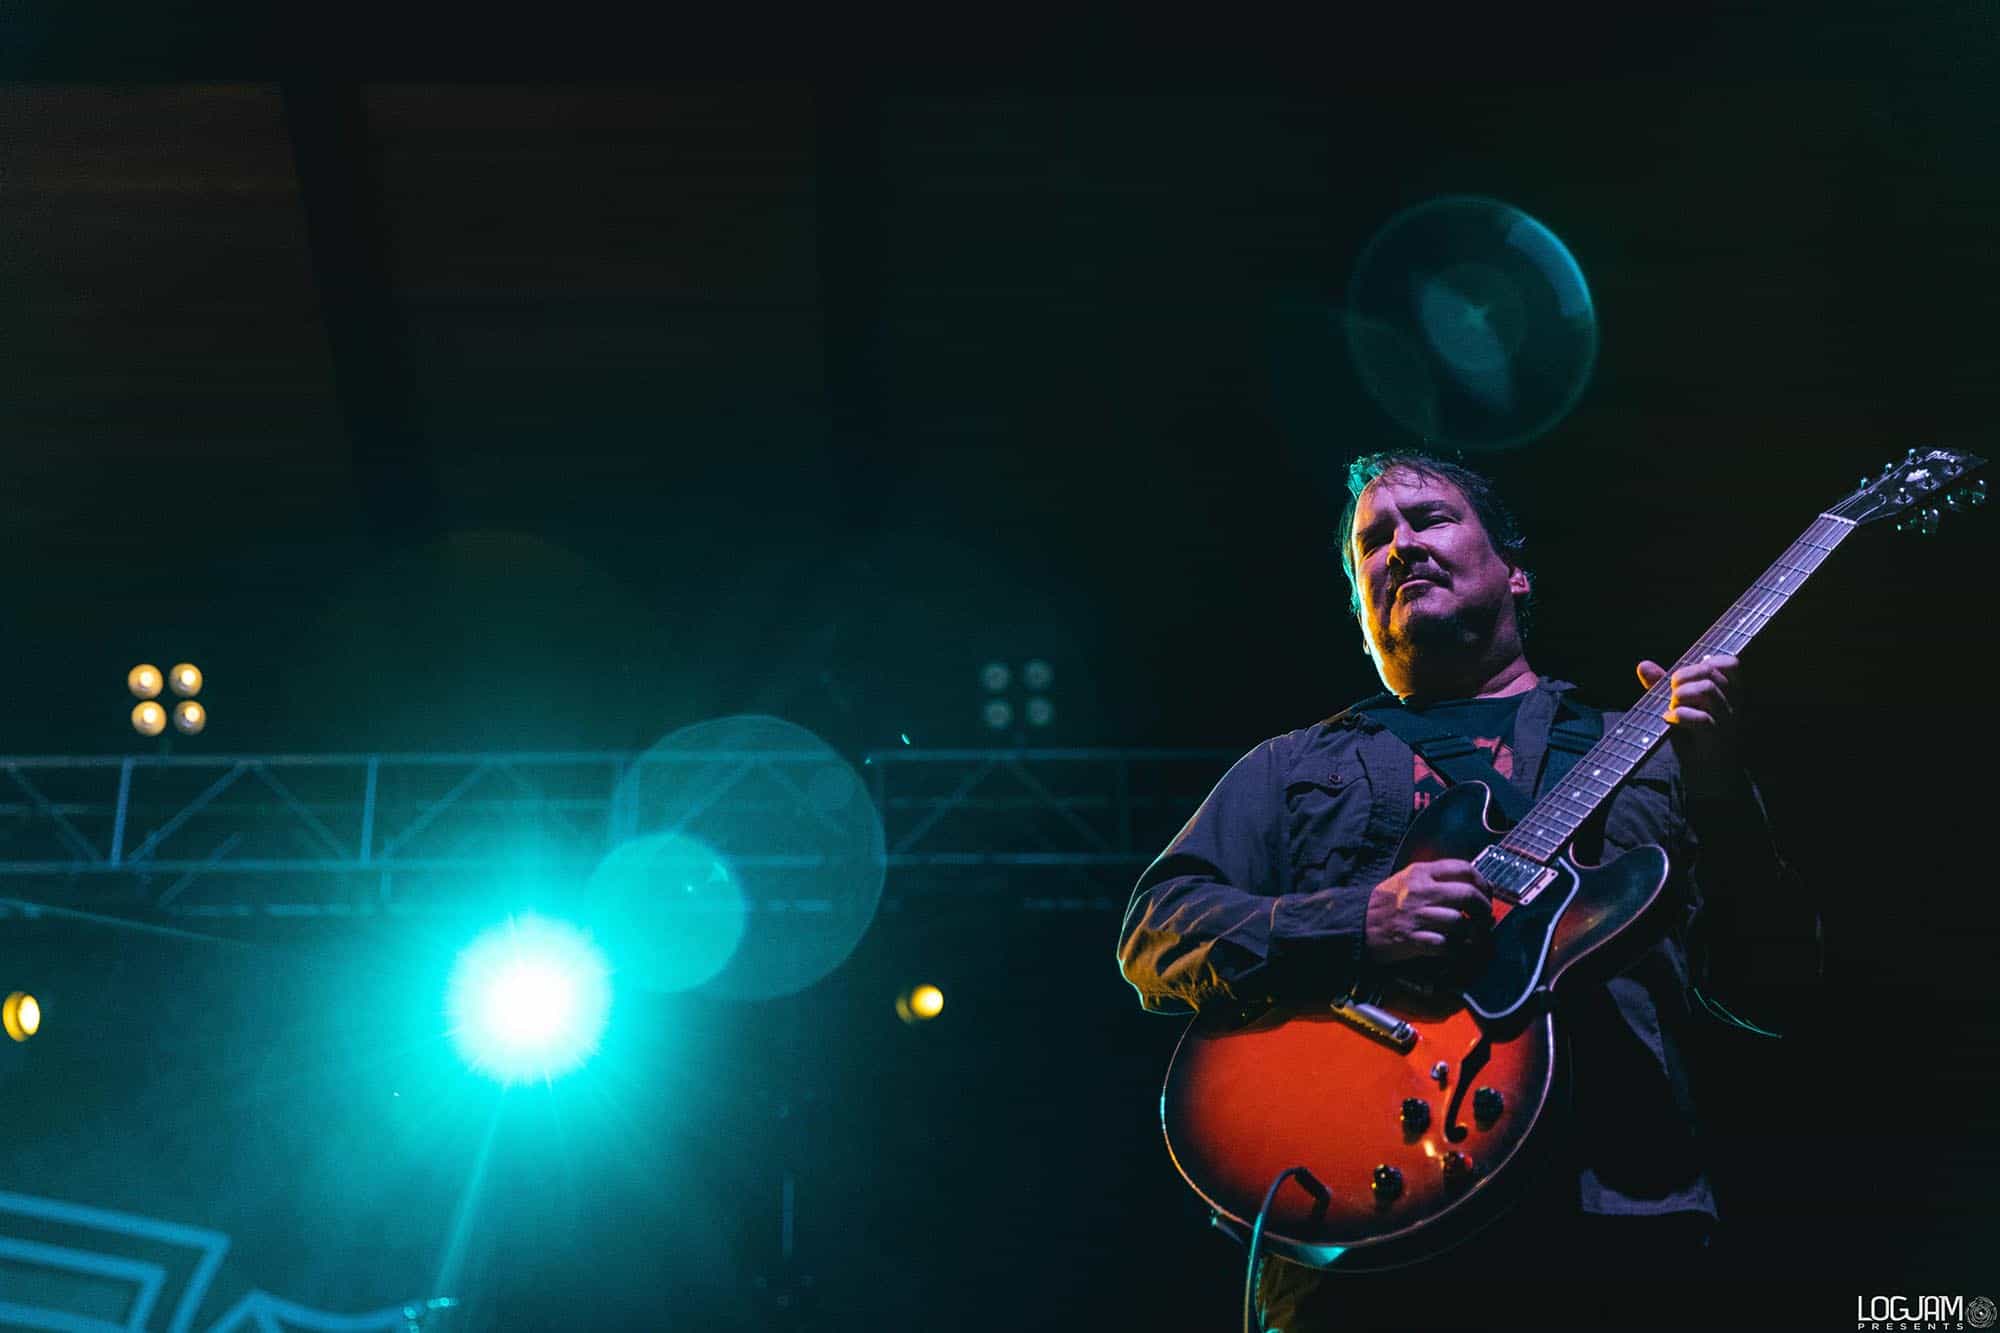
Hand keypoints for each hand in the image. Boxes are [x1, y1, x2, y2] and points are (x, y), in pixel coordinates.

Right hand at [1364, 859, 1493, 964]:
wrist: (1356, 923)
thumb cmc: (1385, 903)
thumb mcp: (1407, 879)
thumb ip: (1435, 877)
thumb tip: (1470, 883)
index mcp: (1421, 873)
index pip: (1464, 869)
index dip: (1483, 882)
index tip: (1486, 894)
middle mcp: (1421, 892)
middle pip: (1468, 896)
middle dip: (1483, 910)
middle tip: (1484, 919)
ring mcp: (1417, 916)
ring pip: (1460, 923)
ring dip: (1472, 934)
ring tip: (1472, 938)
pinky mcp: (1413, 939)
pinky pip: (1446, 946)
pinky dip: (1456, 952)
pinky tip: (1456, 951)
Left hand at [1636, 652, 1742, 798]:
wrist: (1707, 779)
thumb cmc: (1693, 740)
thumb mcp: (1678, 708)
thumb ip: (1662, 686)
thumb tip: (1644, 665)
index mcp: (1730, 695)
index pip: (1729, 664)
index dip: (1701, 664)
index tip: (1683, 680)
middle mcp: (1733, 705)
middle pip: (1710, 673)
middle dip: (1682, 678)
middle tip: (1670, 696)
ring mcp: (1727, 723)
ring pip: (1707, 690)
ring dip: (1680, 696)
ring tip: (1670, 708)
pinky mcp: (1716, 741)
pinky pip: (1702, 718)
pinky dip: (1680, 715)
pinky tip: (1669, 720)